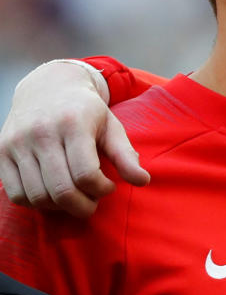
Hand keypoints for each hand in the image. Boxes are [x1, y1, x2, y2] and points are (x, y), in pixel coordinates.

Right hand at [0, 61, 148, 216]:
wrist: (47, 87)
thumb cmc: (86, 111)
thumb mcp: (111, 126)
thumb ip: (125, 154)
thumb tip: (143, 181)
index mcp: (73, 124)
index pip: (86, 174)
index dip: (101, 190)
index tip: (109, 186)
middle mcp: (42, 133)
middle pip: (61, 190)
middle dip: (82, 207)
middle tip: (93, 203)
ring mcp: (18, 143)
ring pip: (38, 196)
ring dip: (60, 208)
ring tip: (75, 198)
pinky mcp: (1, 153)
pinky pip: (16, 194)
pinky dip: (36, 204)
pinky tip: (53, 195)